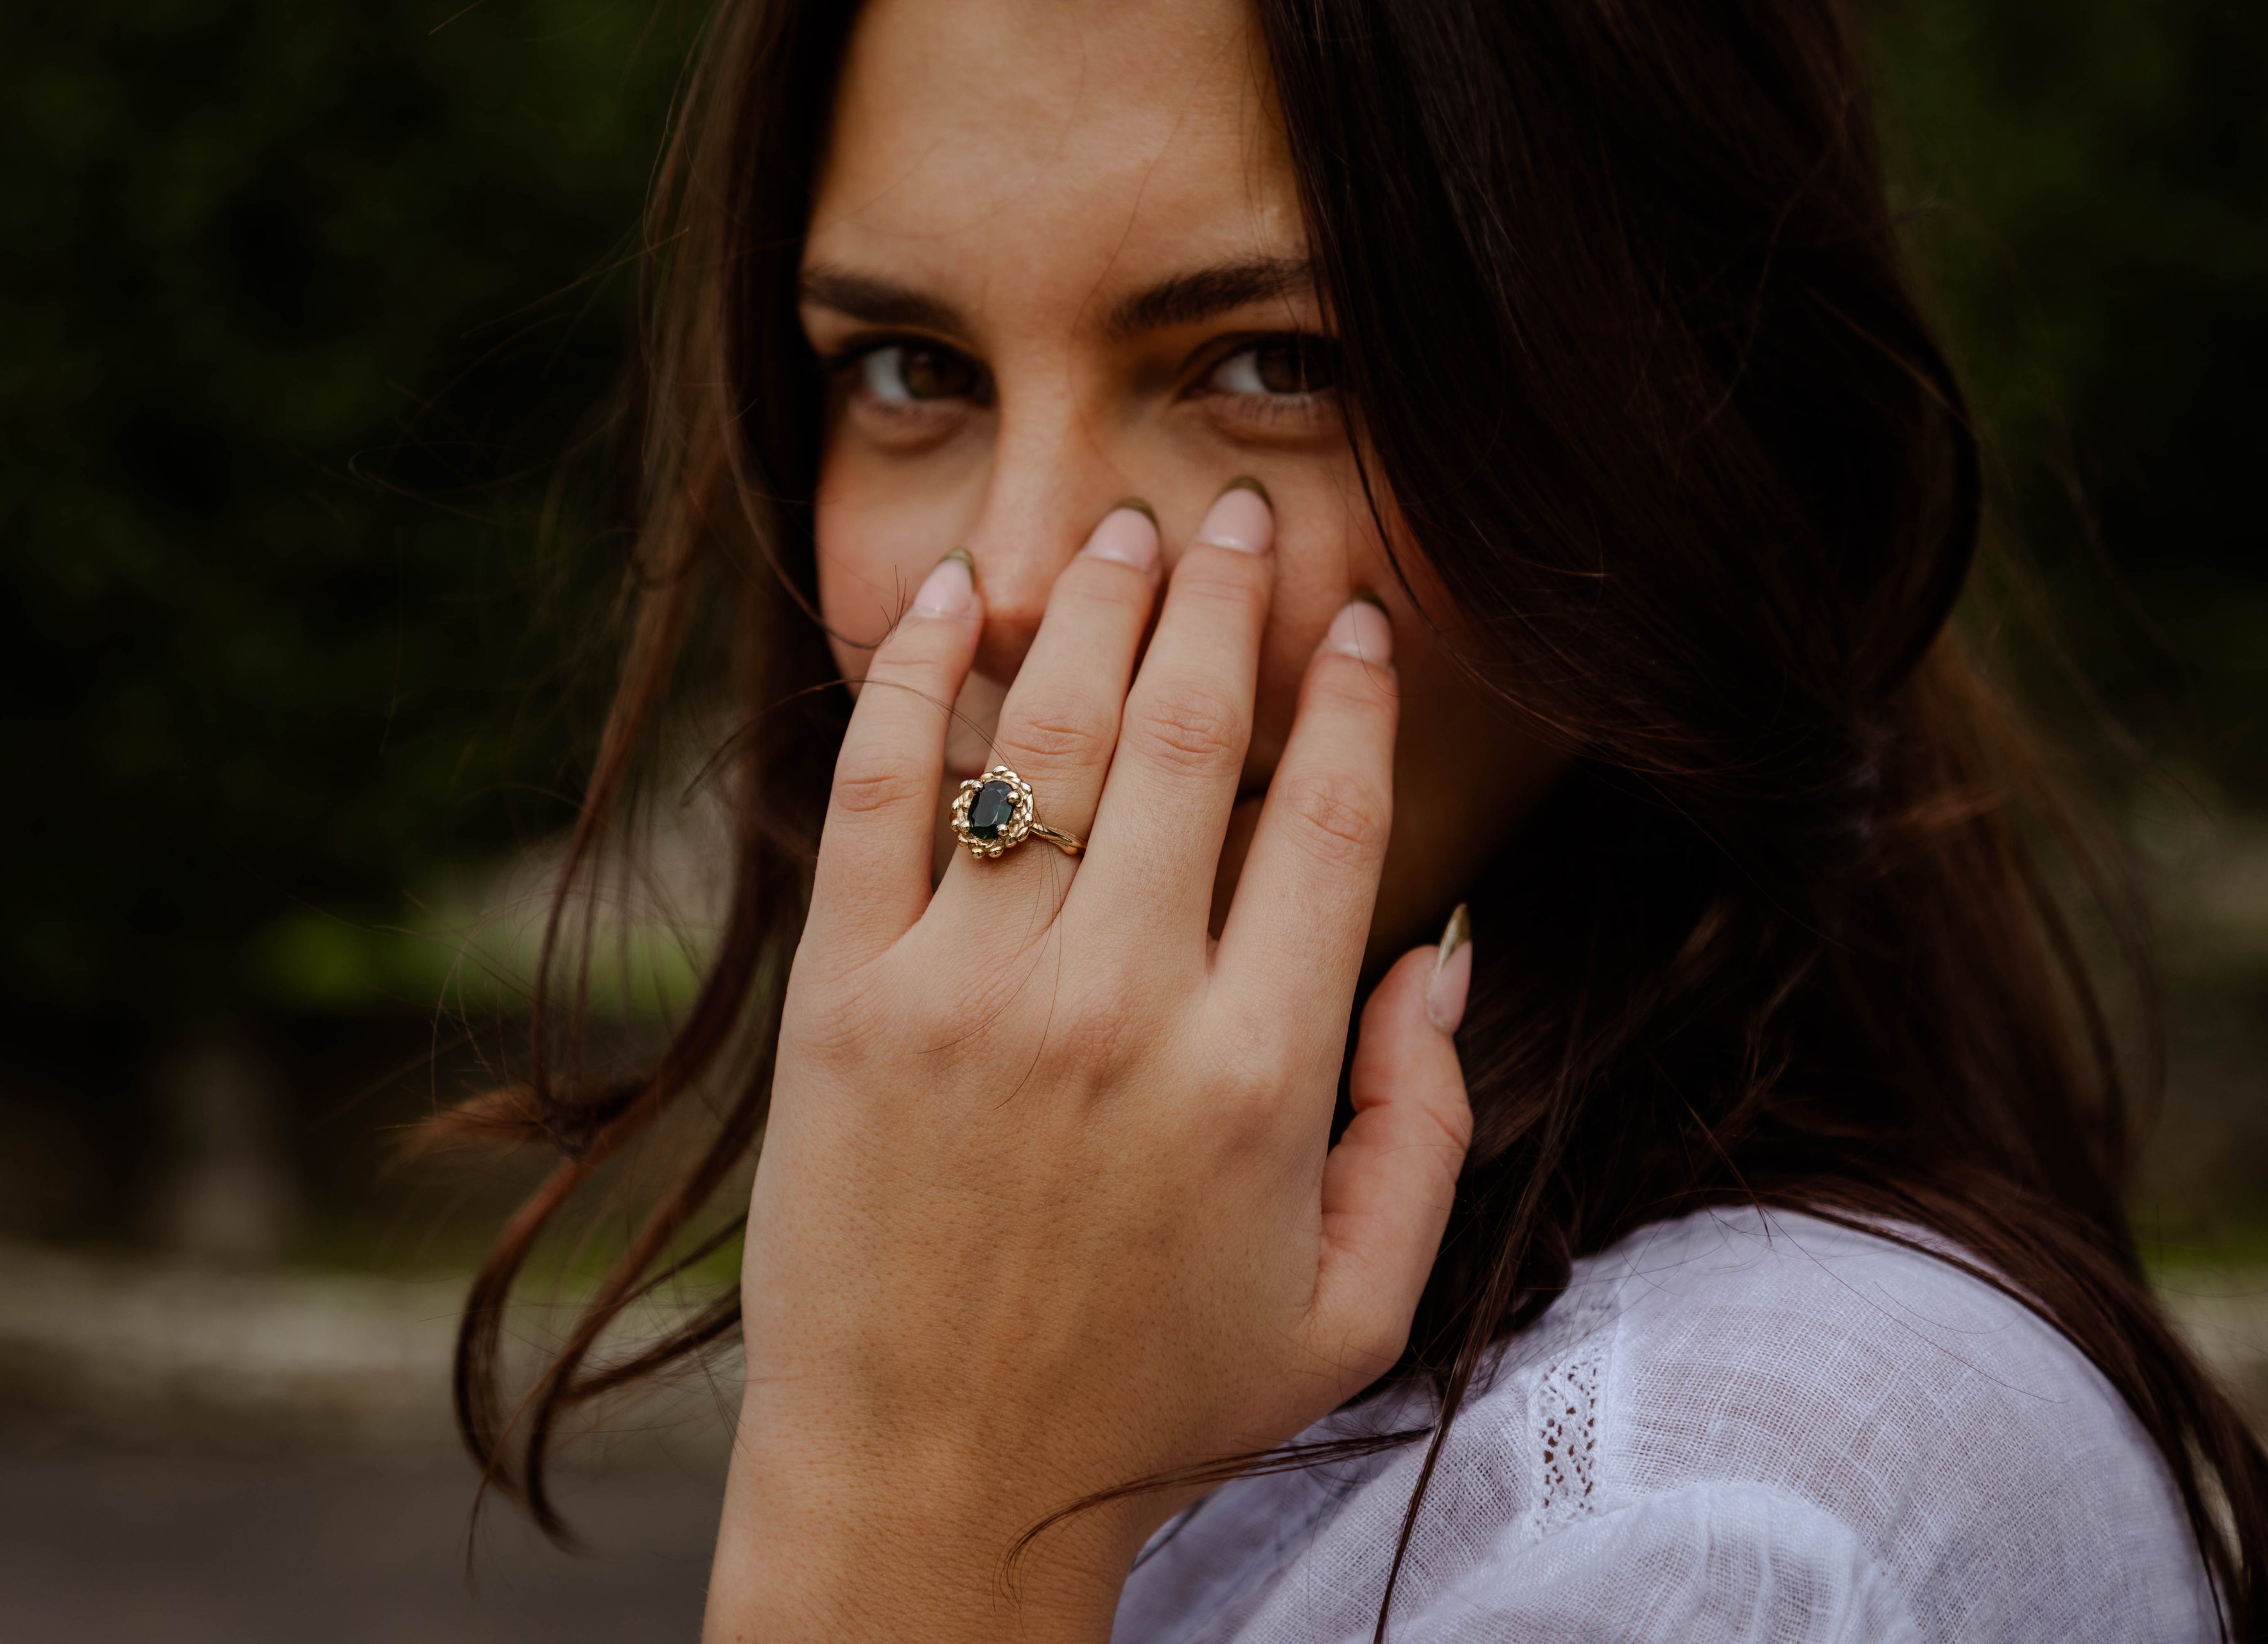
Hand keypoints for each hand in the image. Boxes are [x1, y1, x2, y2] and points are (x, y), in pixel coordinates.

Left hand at [705, 489, 1474, 1642]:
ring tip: (1131, 526)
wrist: (933, 1485)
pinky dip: (914, 679)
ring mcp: (967, 999)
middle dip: (1227, 603)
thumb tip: (1444, 959)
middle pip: (1195, 742)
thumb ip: (1424, 1129)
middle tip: (1240, 514)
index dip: (1350, 696)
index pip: (1329, 821)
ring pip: (1051, 741)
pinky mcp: (843, 1005)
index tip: (1355, 616)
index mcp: (1262, 1078)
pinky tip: (953, 595)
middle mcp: (1120, 1011)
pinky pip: (879, 797)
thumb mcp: (1352, 1306)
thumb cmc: (1151, 1402)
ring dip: (1098, 609)